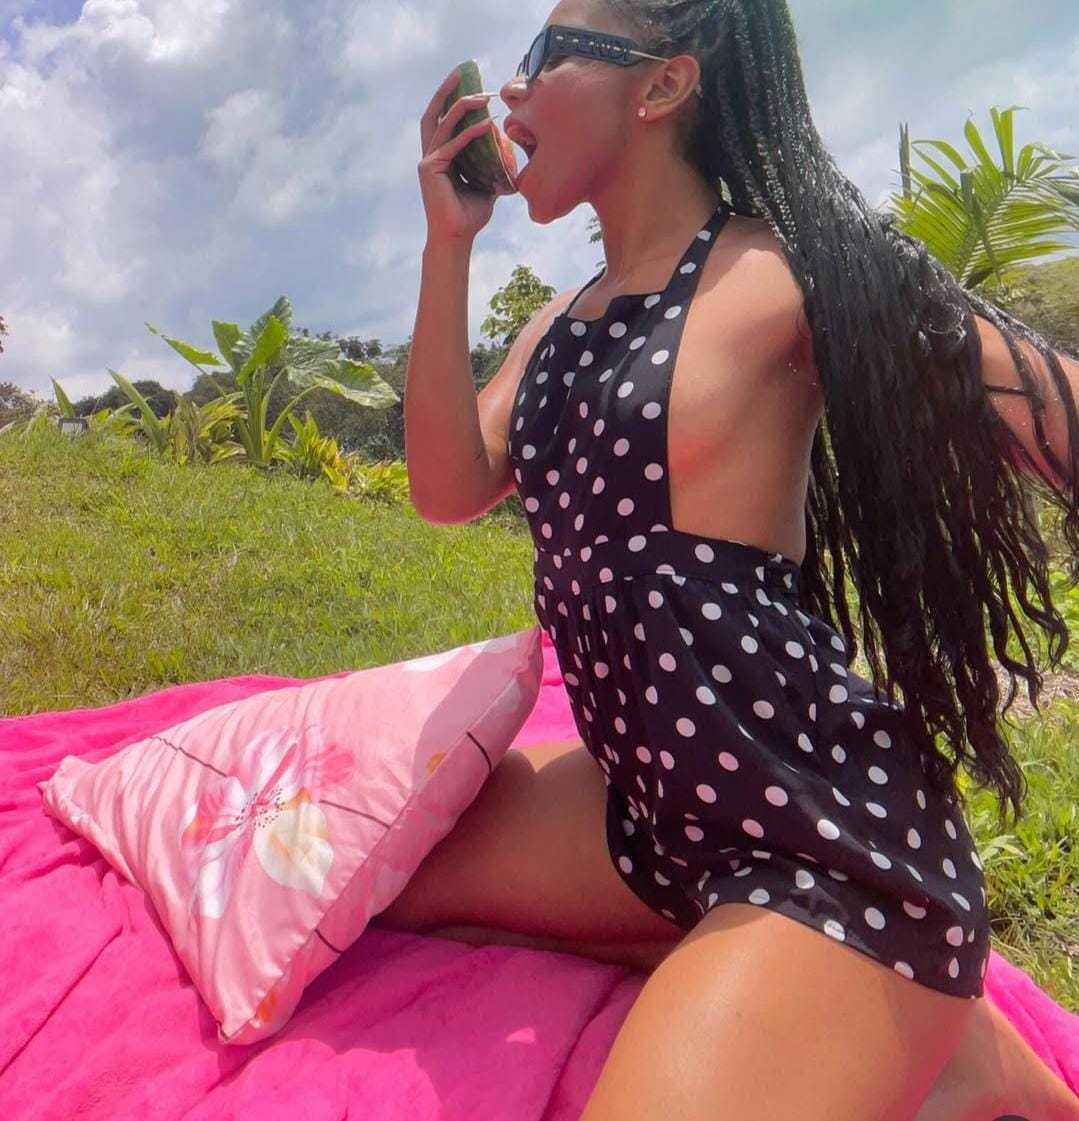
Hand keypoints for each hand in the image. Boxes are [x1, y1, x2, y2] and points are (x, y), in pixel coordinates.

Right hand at [418, 69, 501, 243]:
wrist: (458, 238)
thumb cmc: (470, 215)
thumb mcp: (487, 185)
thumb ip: (493, 167)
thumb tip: (511, 156)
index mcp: (441, 156)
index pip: (444, 120)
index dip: (453, 98)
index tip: (470, 82)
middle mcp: (431, 154)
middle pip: (435, 113)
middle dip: (447, 90)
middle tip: (464, 71)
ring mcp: (429, 161)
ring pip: (443, 123)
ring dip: (461, 105)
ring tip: (482, 96)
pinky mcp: (430, 169)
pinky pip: (453, 145)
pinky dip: (469, 133)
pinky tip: (485, 125)